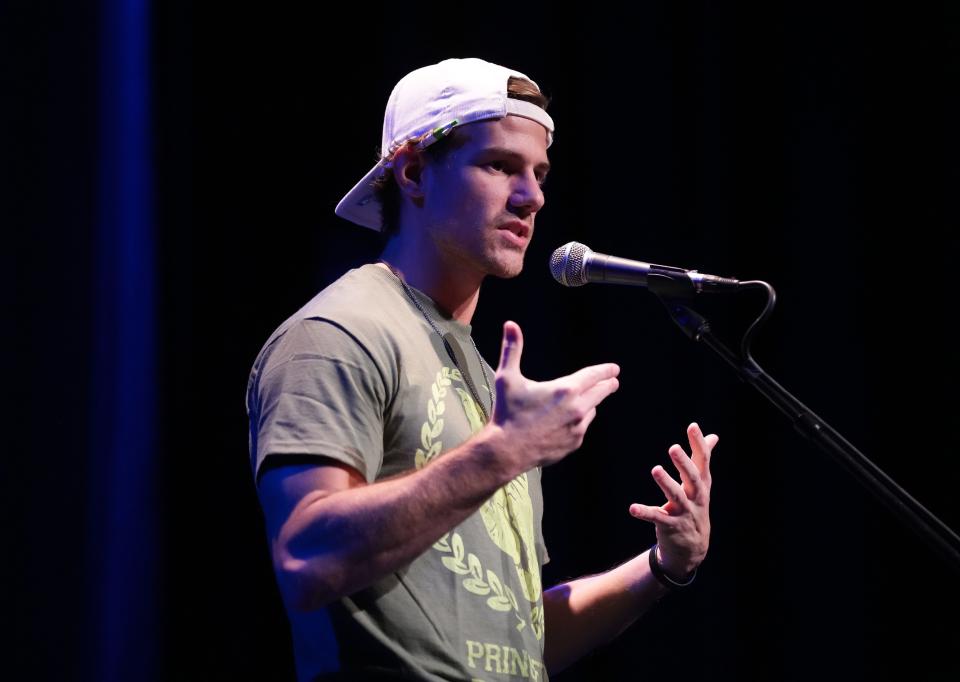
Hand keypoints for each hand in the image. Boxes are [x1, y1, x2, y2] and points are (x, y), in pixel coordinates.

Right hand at [490, 320, 619, 473]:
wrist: (506, 450)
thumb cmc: (507, 412)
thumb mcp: (507, 378)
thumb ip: (511, 349)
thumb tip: (510, 324)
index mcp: (565, 390)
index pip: (594, 375)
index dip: (606, 370)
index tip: (615, 369)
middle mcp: (577, 409)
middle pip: (601, 393)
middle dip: (607, 385)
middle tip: (612, 381)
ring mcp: (578, 428)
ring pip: (591, 411)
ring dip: (591, 404)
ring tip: (586, 401)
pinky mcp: (574, 443)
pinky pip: (582, 428)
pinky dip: (579, 421)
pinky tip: (569, 421)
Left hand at [628, 422, 717, 578]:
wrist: (693, 547)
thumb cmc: (695, 506)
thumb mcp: (702, 484)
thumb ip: (703, 459)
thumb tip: (713, 436)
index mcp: (702, 484)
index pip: (703, 461)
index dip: (699, 444)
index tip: (693, 426)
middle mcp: (696, 497)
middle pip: (692, 479)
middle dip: (684, 464)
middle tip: (673, 448)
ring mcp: (684, 512)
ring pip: (676, 497)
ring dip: (666, 483)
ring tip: (655, 469)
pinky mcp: (670, 526)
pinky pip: (657, 518)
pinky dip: (645, 512)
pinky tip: (632, 508)